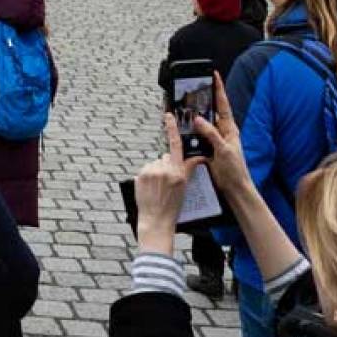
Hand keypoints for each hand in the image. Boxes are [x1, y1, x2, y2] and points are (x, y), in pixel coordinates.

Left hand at [133, 112, 201, 256]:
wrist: (156, 220)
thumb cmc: (173, 207)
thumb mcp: (184, 188)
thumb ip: (187, 170)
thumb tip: (197, 158)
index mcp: (177, 172)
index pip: (175, 145)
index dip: (172, 129)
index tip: (168, 116)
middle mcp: (163, 169)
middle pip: (165, 157)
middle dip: (167, 165)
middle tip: (168, 182)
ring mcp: (150, 171)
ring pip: (155, 164)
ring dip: (157, 172)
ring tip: (159, 188)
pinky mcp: (139, 175)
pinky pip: (146, 170)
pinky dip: (148, 177)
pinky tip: (151, 189)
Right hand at [192, 73, 251, 195]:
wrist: (234, 189)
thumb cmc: (235, 170)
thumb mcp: (225, 150)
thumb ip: (211, 134)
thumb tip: (198, 119)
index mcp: (229, 128)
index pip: (223, 104)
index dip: (218, 88)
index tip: (214, 74)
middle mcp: (221, 131)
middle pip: (209, 110)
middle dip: (200, 99)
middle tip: (190, 87)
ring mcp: (212, 139)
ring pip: (200, 123)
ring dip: (191, 116)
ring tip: (181, 106)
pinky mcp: (205, 148)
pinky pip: (194, 135)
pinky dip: (188, 131)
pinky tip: (180, 127)